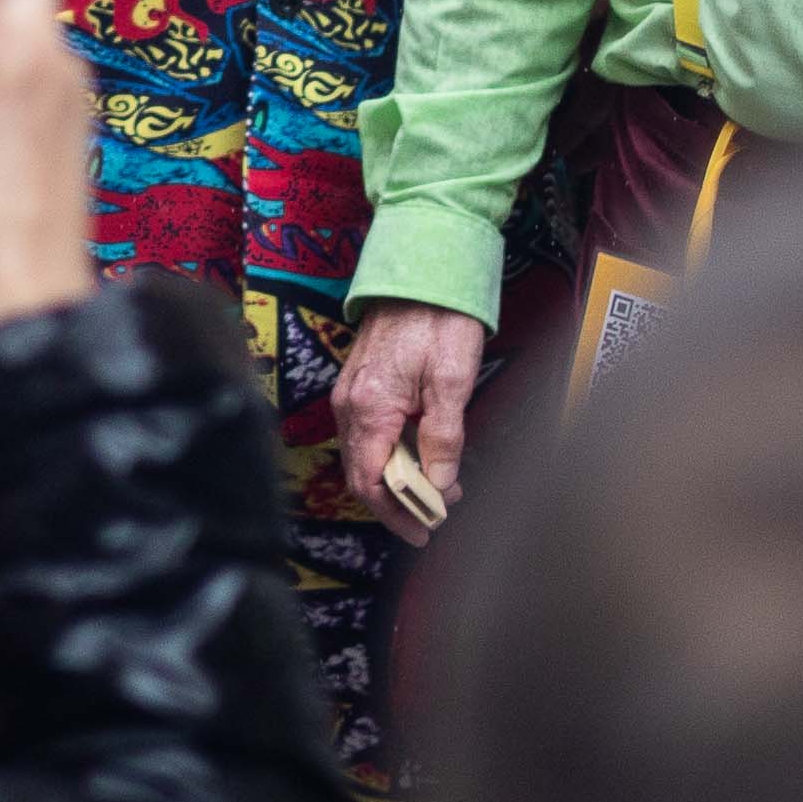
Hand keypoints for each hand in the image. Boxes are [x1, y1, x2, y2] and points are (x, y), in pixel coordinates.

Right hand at [334, 301, 489, 543]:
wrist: (421, 269)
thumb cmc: (438, 317)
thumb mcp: (452, 379)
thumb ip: (443, 435)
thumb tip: (439, 483)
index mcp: (369, 407)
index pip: (370, 481)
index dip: (395, 514)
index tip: (423, 531)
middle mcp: (350, 403)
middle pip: (363, 473)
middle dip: (400, 500)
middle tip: (439, 511)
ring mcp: (350, 392)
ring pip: (364, 454)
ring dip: (397, 478)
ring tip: (439, 484)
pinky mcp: (358, 383)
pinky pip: (367, 433)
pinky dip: (391, 454)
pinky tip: (421, 453)